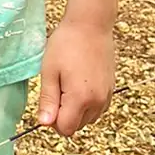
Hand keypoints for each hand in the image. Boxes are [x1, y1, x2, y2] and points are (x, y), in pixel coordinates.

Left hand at [38, 19, 115, 136]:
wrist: (90, 25)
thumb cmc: (66, 44)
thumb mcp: (49, 70)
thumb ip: (48, 99)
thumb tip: (44, 123)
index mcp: (80, 98)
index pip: (66, 128)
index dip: (52, 120)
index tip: (46, 101)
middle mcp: (97, 102)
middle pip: (77, 125)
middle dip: (63, 114)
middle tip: (55, 88)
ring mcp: (106, 96)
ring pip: (87, 118)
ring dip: (74, 109)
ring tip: (66, 82)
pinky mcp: (111, 90)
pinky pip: (97, 108)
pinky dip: (86, 103)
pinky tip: (77, 82)